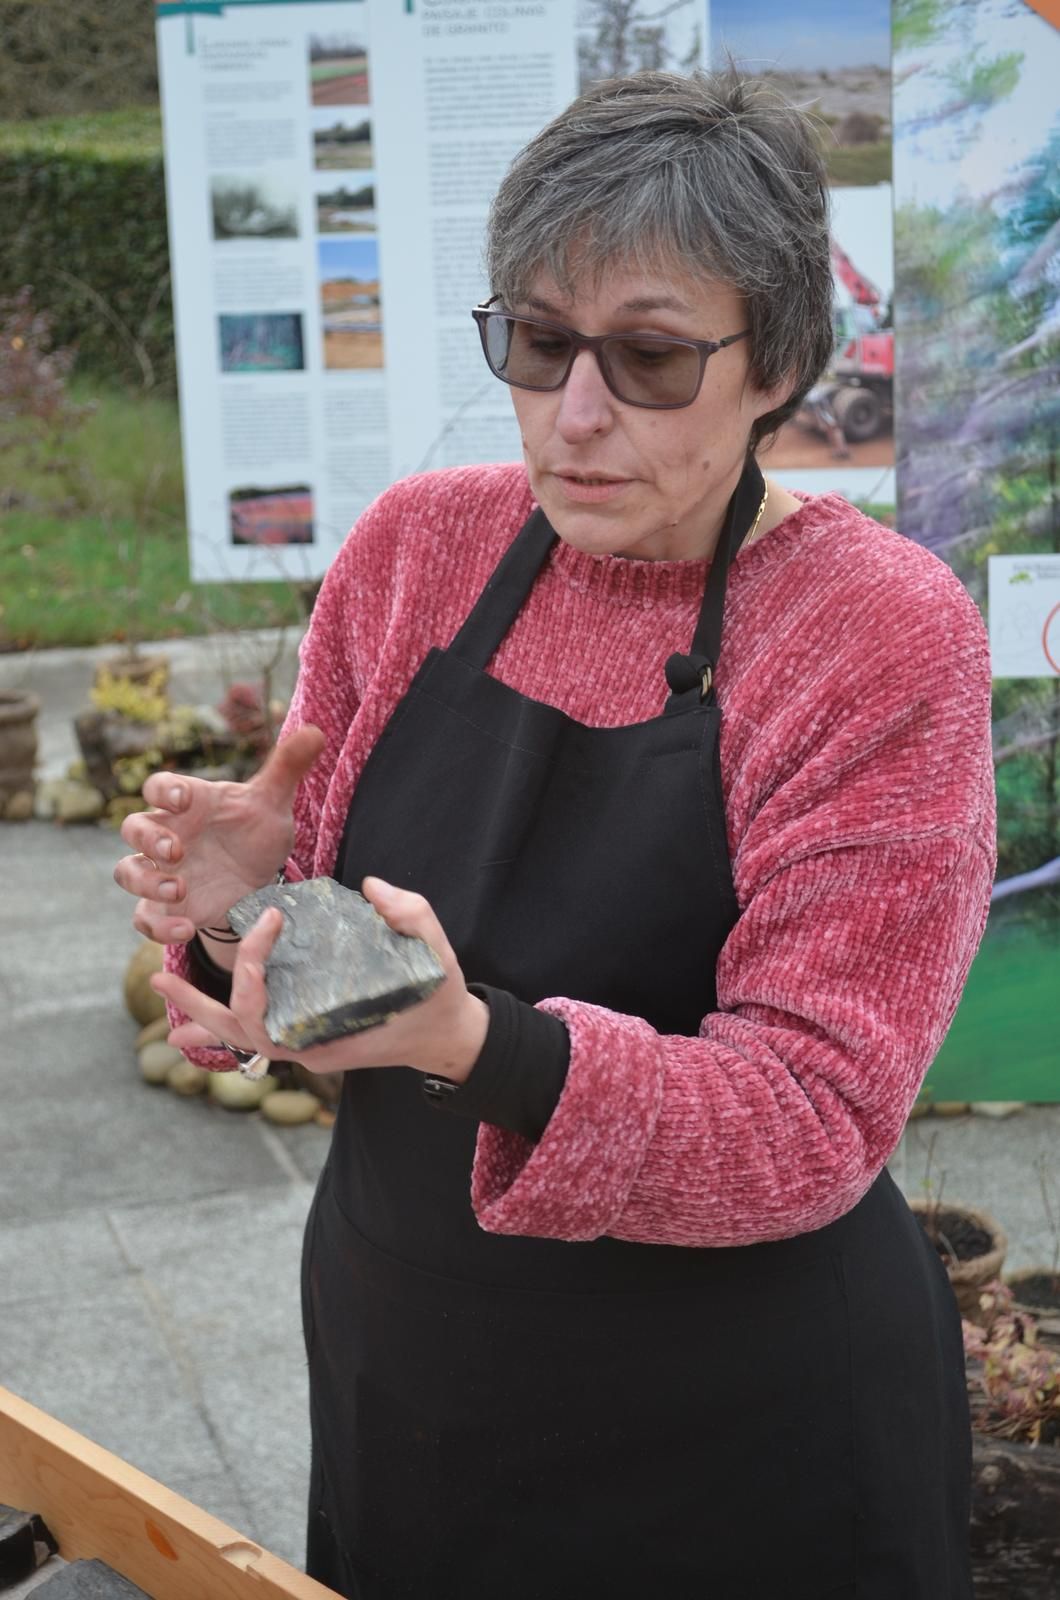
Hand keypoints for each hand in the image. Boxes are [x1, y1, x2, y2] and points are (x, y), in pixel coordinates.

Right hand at [113, 725, 325, 942]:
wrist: (259, 879)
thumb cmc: (256, 832)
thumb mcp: (273, 803)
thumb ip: (287, 768)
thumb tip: (316, 731)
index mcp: (189, 803)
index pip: (158, 787)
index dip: (163, 790)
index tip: (182, 799)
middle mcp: (168, 835)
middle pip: (132, 827)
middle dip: (147, 837)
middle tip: (176, 850)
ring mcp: (162, 871)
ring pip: (127, 871)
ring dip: (146, 881)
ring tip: (180, 890)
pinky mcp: (167, 907)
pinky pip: (144, 917)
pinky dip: (158, 926)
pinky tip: (187, 929)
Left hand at [153, 877, 490, 1080]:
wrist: (447, 1036)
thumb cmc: (438, 996)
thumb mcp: (436, 952)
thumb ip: (410, 915)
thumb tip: (371, 887)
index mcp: (324, 1034)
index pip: (262, 1008)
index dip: (251, 962)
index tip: (270, 919)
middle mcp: (306, 1047)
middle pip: (236, 1031)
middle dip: (198, 1006)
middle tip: (162, 977)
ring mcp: (306, 1045)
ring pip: (241, 1037)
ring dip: (201, 1017)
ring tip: (165, 993)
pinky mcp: (309, 1037)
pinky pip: (258, 1033)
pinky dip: (225, 1025)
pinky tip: (197, 1018)